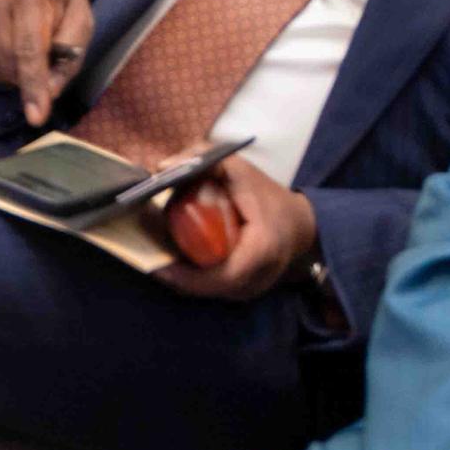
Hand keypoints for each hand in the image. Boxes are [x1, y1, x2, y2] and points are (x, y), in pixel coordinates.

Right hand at [0, 0, 94, 123]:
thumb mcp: (81, 17)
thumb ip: (71, 53)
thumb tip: (50, 91)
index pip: (29, 49)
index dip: (34, 86)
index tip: (36, 116)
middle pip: (9, 61)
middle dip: (29, 78)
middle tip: (47, 67)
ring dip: (15, 73)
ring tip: (30, 53)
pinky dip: (0, 65)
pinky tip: (12, 48)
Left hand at [156, 160, 321, 301]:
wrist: (299, 222)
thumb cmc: (265, 193)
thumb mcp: (236, 167)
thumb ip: (202, 157)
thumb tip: (162, 169)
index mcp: (262, 250)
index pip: (221, 276)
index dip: (187, 278)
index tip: (160, 266)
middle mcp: (259, 278)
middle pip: (210, 288)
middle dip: (178, 278)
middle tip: (151, 260)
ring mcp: (253, 289)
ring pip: (212, 292)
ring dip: (185, 281)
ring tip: (160, 261)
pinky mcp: (247, 292)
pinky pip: (217, 290)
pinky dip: (197, 281)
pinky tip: (179, 266)